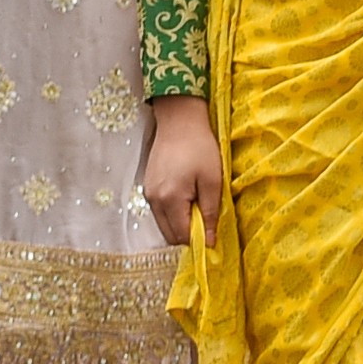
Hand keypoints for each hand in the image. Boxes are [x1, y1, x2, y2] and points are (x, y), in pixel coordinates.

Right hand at [140, 93, 224, 247]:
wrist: (179, 121)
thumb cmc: (200, 148)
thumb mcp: (212, 180)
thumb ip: (211, 212)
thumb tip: (210, 242)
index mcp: (170, 200)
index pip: (182, 236)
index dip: (199, 241)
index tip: (213, 237)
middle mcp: (154, 201)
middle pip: (170, 235)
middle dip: (188, 236)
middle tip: (207, 223)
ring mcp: (149, 193)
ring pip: (164, 224)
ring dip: (180, 224)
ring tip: (198, 208)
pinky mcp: (148, 186)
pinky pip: (160, 211)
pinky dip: (173, 214)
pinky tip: (187, 200)